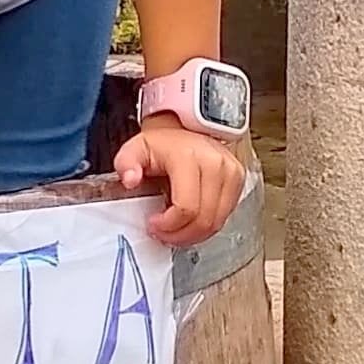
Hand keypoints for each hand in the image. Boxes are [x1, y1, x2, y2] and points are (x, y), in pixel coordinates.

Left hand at [115, 114, 246, 245]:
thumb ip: (126, 163)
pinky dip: (206, 226)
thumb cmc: (161, 144)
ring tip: (175, 230)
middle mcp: (215, 163)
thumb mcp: (135, 149)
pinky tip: (191, 222)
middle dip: (180, 235)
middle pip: (204, 220)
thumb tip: (130, 179)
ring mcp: (230, 172)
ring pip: (216, 222)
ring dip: (194, 235)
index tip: (153, 225)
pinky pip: (224, 216)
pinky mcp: (238, 180)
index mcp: (189, 157)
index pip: (186, 208)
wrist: (185, 128)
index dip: (169, 226)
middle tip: (164, 234)